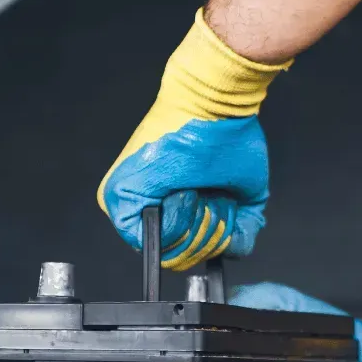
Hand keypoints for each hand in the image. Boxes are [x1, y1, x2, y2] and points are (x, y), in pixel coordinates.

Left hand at [97, 10, 289, 271]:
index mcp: (166, 206)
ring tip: (198, 187)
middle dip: (208, 232)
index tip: (219, 209)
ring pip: (170, 252)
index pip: (185, 253)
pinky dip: (179, 221)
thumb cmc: (228, 137)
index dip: (211, 241)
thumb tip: (230, 250)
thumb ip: (239, 232)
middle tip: (210, 196)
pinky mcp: (120, 199)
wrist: (215, 103)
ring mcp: (127, 205)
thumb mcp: (241, 194)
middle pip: (180, 258)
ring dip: (198, 224)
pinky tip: (185, 191)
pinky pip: (155, 239)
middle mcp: (143, 209)